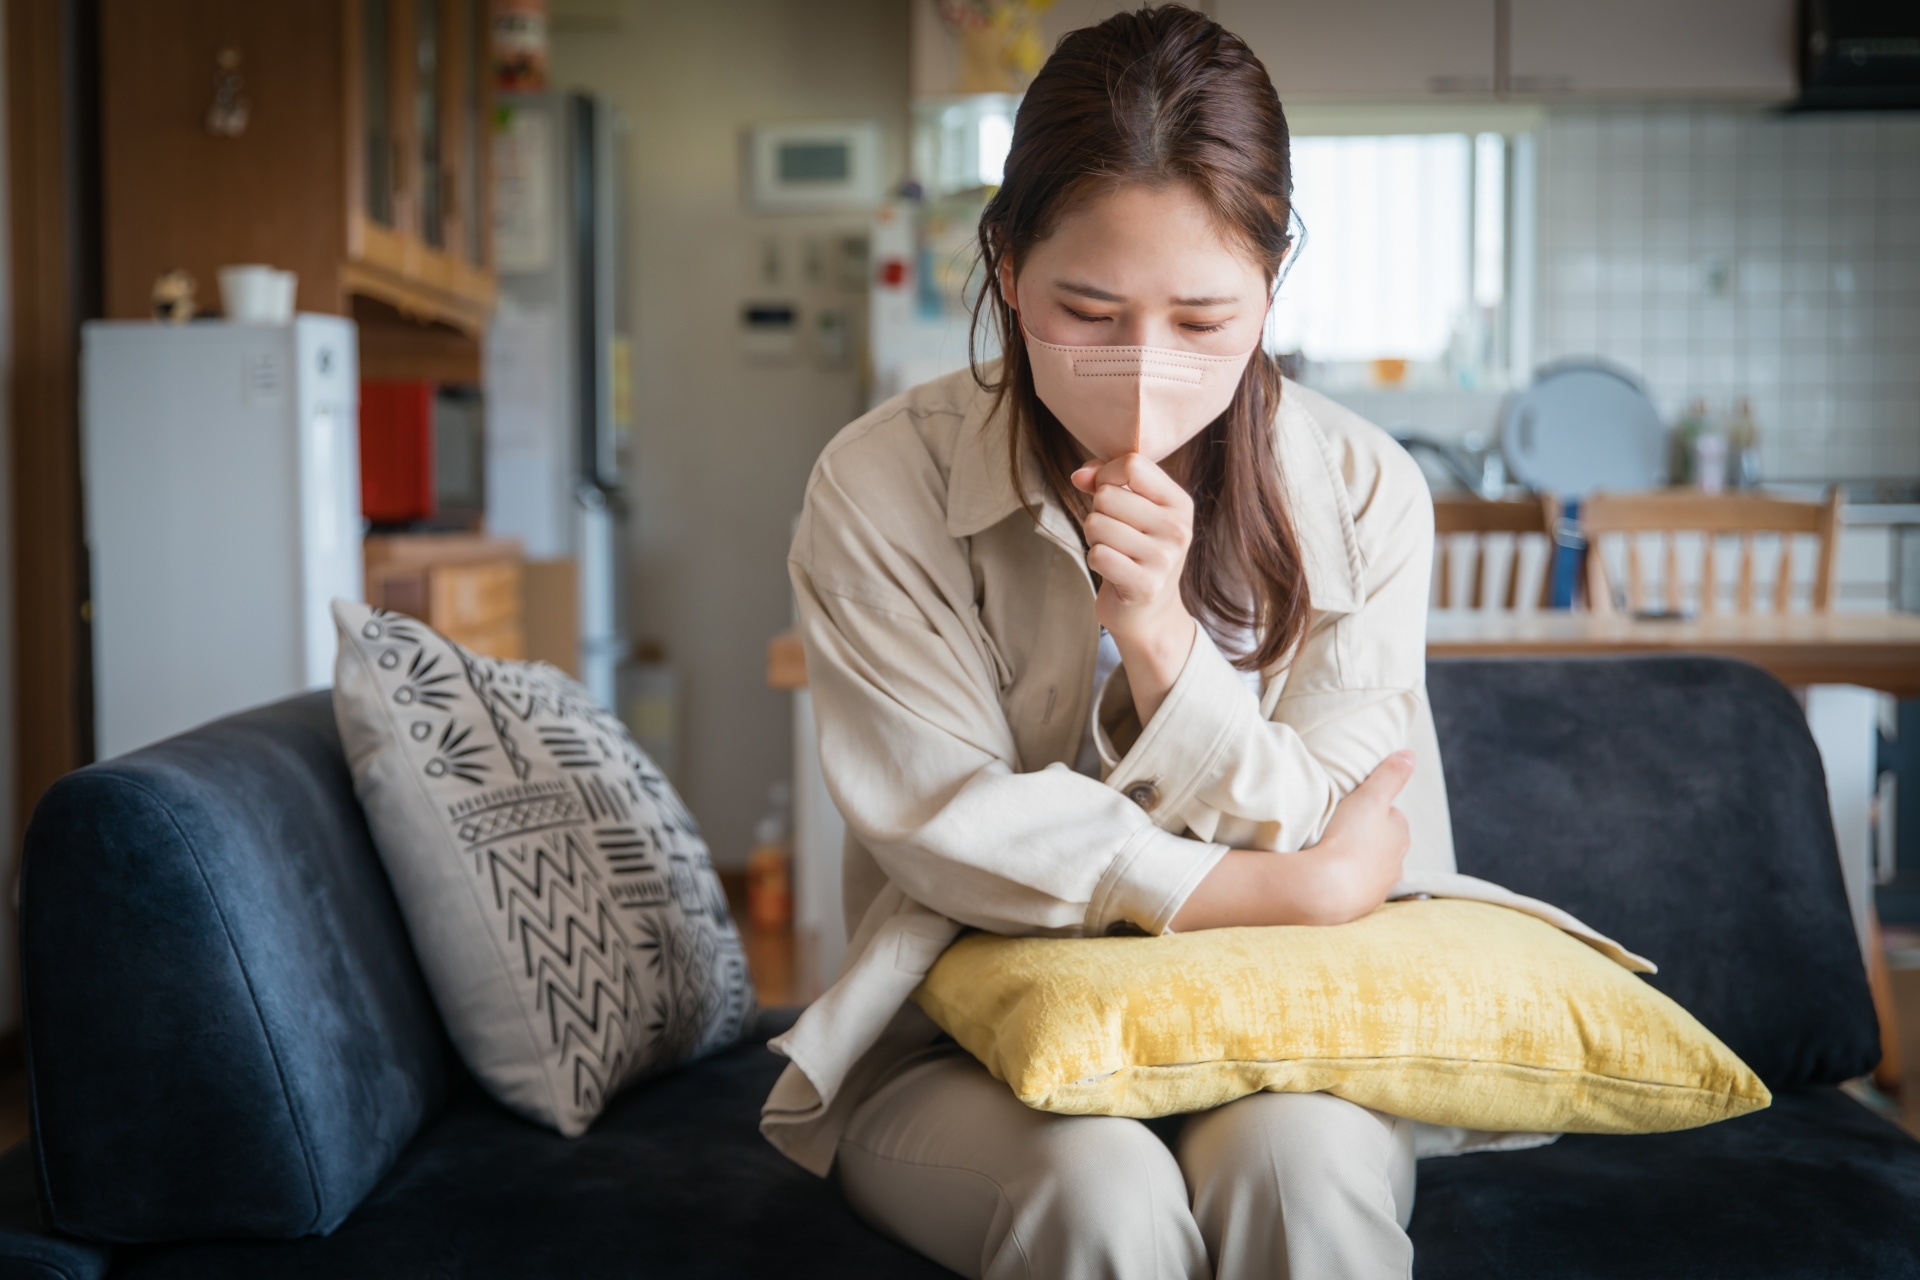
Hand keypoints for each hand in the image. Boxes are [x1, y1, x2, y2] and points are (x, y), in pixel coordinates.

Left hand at [1071, 453, 1195, 721]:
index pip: (1133, 464)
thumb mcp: (1130, 509)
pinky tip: (1113, 570)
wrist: (1149, 612)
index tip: (1105, 490)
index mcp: (1179, 503)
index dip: (1106, 474)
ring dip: (1094, 538)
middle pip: (1107, 496)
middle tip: (1114, 534)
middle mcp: (1178, 529)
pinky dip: (1096, 560)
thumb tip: (1079, 475)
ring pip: (1097, 524)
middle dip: (1098, 512)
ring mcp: (1164, 559)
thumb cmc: (1135, 551)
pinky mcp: (1145, 585)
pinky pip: (1097, 554)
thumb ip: (1105, 481)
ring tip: (1114, 552)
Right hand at [1168, 752, 1415, 930]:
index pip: (1391, 815)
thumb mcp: (1370, 796)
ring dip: (1354, 861)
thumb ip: (1390, 775)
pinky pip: (1353, 890)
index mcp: (1400, 835)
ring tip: (1328, 853)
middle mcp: (1396, 864)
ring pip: (1369, 868)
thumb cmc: (1348, 837)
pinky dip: (1343, 883)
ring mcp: (1377, 888)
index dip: (1371, 809)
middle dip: (1365, 837)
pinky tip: (1326, 876)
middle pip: (1381, 843)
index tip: (1351, 807)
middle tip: (1337, 829)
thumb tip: (1410, 755)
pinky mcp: (1358, 907)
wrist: (1324, 888)